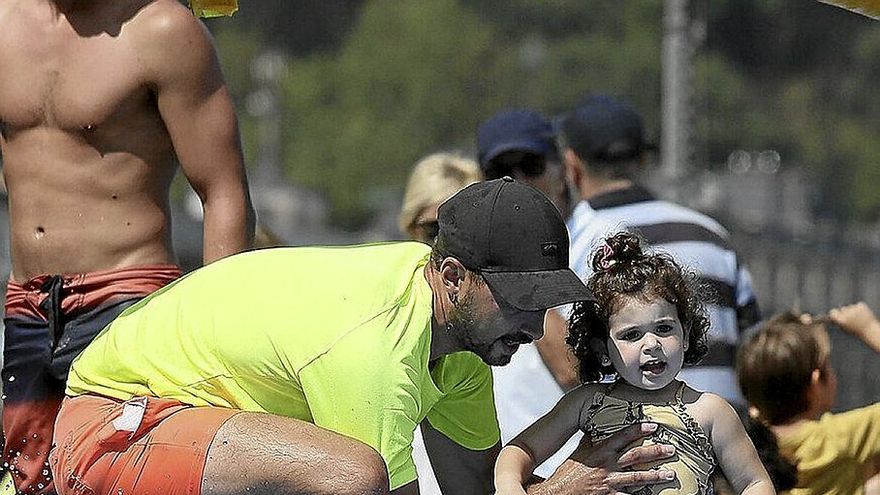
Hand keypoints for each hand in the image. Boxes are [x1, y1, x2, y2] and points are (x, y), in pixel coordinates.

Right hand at [526, 423, 675, 494]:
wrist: (557, 493)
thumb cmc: (567, 474)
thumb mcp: (578, 454)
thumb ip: (589, 441)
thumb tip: (593, 427)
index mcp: (599, 452)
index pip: (621, 437)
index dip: (637, 430)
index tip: (652, 425)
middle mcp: (606, 466)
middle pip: (635, 456)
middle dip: (655, 452)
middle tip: (671, 449)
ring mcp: (609, 483)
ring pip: (638, 478)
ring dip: (655, 476)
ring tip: (671, 474)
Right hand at [828, 302, 879, 337]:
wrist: (871, 331)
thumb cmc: (856, 331)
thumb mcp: (845, 328)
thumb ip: (838, 321)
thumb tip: (830, 315)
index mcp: (841, 320)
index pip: (832, 312)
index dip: (835, 313)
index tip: (837, 315)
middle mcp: (846, 313)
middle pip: (842, 308)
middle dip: (846, 312)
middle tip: (852, 319)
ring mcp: (854, 309)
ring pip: (851, 307)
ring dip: (853, 311)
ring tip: (859, 318)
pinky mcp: (861, 305)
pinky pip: (858, 305)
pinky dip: (860, 308)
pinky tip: (863, 315)